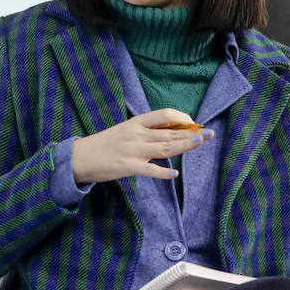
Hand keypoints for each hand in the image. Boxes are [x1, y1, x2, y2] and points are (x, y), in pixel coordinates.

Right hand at [71, 109, 215, 183]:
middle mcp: (136, 134)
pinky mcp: (128, 167)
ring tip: (200, 142)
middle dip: (191, 133)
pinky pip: (150, 170)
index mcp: (136, 122)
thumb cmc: (104, 144)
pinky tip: (175, 175)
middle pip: (170, 132)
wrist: (80, 157)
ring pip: (165, 148)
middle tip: (209, 133)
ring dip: (185, 146)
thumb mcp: (125, 130)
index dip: (182, 119)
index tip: (193, 125)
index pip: (164, 115)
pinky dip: (164, 173)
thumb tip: (171, 130)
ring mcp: (133, 151)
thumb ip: (146, 130)